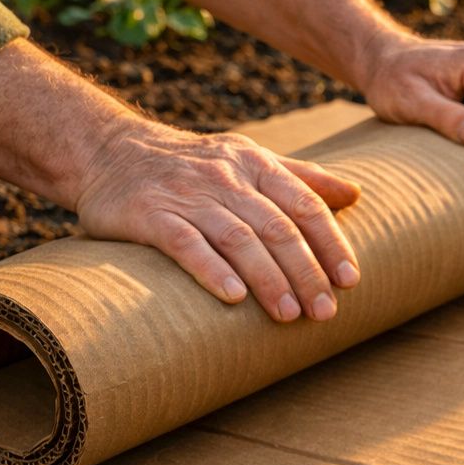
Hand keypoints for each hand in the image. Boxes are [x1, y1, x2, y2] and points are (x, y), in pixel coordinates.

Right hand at [73, 117, 361, 321]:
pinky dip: (211, 270)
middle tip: (324, 312)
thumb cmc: (193, 164)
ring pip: (238, 238)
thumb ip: (302, 178)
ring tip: (289, 314)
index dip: (331, 244)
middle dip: (306, 272)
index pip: (305, 205)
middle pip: (278, 227)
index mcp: (256, 164)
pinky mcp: (149, 214)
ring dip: (268, 279)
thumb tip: (356, 193)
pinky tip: (233, 298)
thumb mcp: (248, 159)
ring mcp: (186, 195)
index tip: (350, 281)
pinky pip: (185, 243)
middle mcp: (226, 177)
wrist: (107, 150)